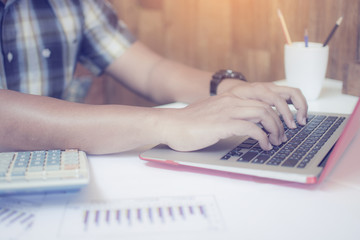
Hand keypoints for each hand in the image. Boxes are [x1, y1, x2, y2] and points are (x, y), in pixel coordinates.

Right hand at [161, 93, 288, 151]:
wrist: (171, 125)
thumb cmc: (190, 123)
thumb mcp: (214, 112)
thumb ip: (230, 113)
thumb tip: (246, 124)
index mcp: (230, 96)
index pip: (263, 95)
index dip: (277, 109)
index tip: (281, 123)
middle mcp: (232, 100)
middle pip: (268, 105)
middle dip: (280, 122)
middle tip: (282, 136)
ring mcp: (227, 110)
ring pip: (264, 114)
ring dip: (275, 130)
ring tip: (276, 142)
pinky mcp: (222, 124)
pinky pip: (251, 128)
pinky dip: (262, 138)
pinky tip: (263, 146)